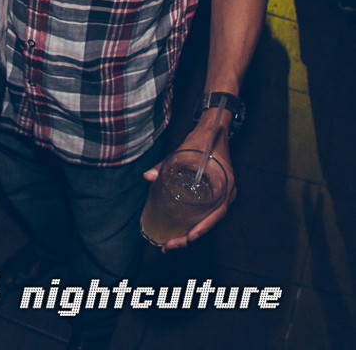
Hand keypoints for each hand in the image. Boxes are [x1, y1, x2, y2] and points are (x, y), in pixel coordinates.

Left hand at [143, 125, 234, 252]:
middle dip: (190, 237)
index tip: (190, 237)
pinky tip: (177, 231)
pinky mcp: (213, 195)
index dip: (204, 227)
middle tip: (169, 245)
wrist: (213, 129)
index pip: (218, 212)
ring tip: (169, 244)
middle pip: (211, 221)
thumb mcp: (183, 151)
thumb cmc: (202, 140)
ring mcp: (221, 195)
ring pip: (207, 220)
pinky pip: (205, 214)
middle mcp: (226, 193)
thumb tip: (147, 177)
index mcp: (226, 183)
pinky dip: (193, 224)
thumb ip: (165, 165)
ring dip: (190, 233)